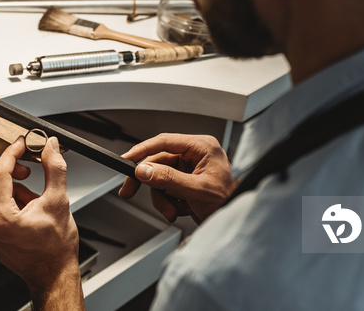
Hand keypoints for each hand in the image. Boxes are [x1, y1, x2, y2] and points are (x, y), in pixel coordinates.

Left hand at [0, 136, 83, 309]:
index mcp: (1, 218)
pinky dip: (6, 197)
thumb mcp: (59, 201)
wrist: (52, 273)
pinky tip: (27, 205)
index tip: (23, 145)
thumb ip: (54, 168)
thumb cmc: (55, 247)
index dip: (12, 153)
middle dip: (6, 166)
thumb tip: (50, 147)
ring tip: (32, 194)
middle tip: (26, 166)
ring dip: (7, 183)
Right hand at [118, 133, 236, 223]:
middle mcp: (195, 155)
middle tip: (129, 191)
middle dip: (151, 184)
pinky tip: (181, 209)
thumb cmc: (229, 202)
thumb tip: (144, 170)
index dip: (142, 150)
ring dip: (161, 198)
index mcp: (202, 147)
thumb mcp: (196, 190)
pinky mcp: (186, 182)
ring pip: (159, 178)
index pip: (165, 142)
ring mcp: (190, 169)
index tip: (126, 159)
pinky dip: (168, 202)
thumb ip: (168, 179)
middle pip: (158, 162)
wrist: (236, 220)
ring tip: (172, 211)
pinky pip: (166, 188)